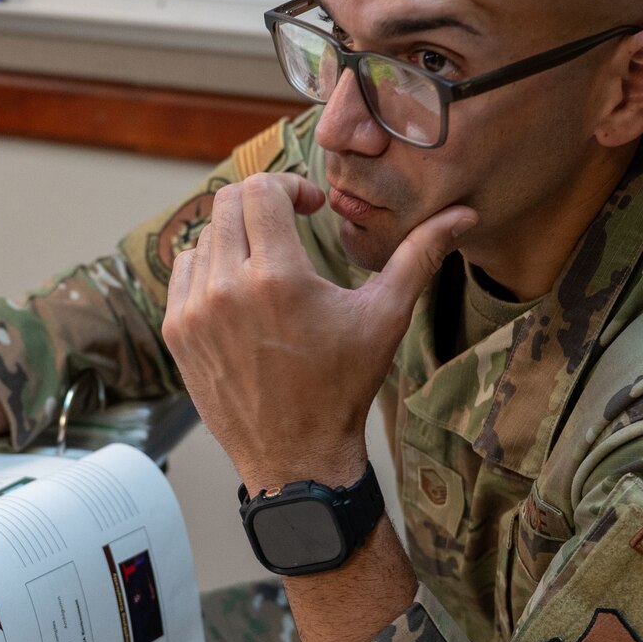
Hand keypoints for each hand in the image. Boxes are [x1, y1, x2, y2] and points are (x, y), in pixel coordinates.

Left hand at [162, 173, 474, 493]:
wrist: (296, 455)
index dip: (291, 187)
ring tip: (267, 262)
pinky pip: (184, 272)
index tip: (310, 207)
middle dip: (262, 203)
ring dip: (236, 236)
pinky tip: (239, 290)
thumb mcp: (385, 318)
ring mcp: (195, 311)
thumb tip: (463, 214)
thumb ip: (419, 256)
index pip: (262, 189)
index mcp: (277, 277)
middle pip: (228, 203)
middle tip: (288, 223)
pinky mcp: (178, 332)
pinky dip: (209, 268)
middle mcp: (227, 288)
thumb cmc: (342, 387)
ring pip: (204, 237)